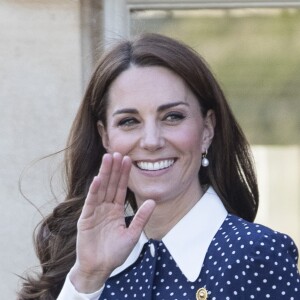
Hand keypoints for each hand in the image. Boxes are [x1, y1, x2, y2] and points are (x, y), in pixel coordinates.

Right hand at [70, 153, 155, 292]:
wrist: (99, 268)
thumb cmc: (115, 253)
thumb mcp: (132, 234)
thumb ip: (141, 218)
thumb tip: (152, 202)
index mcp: (116, 210)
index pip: (121, 188)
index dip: (124, 174)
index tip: (128, 159)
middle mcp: (105, 208)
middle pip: (111, 184)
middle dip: (114, 169)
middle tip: (118, 152)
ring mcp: (95, 212)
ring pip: (101, 189)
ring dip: (104, 174)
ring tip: (108, 158)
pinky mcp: (86, 218)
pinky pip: (91, 202)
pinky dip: (94, 190)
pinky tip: (98, 178)